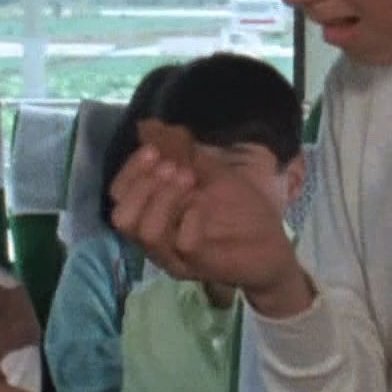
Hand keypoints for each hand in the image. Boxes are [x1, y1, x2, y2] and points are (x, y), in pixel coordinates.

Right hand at [108, 146, 308, 315]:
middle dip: (143, 186)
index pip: (118, 196)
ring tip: (189, 179)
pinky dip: (191, 218)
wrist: (273, 244)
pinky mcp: (201, 265)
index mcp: (152, 216)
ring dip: (165, 199)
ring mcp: (177, 258)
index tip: (154, 151)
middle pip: (121, 218)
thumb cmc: (239, 210)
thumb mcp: (209, 171)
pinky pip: (184, 243)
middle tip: (174, 168)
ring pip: (147, 233)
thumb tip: (149, 125)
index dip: (130, 170)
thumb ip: (179, 151)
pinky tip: (204, 204)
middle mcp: (156, 241)